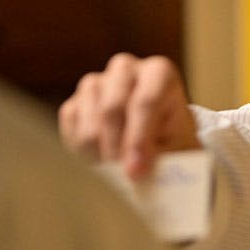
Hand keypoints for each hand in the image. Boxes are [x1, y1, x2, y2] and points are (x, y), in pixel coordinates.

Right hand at [59, 53, 198, 178]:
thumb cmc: (171, 140)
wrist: (155, 136)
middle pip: (112, 108)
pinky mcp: (74, 102)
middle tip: (122, 180)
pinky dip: (82, 153)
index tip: (136, 172)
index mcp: (159, 73)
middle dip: (116, 149)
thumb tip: (137, 175)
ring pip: (90, 123)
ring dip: (101, 155)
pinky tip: (101, 164)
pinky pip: (71, 130)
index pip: (146, 101)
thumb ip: (162, 157)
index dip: (139, 140)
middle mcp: (125, 69)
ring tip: (116, 175)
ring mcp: (96, 83)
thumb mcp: (178, 147)